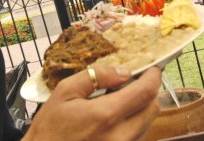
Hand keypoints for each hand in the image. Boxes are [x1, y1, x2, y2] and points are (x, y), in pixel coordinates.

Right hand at [23, 66, 160, 140]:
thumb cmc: (50, 128)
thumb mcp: (64, 93)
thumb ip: (95, 77)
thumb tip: (123, 71)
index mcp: (106, 115)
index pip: (146, 92)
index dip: (153, 77)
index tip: (152, 68)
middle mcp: (120, 136)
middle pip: (152, 108)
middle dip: (148, 92)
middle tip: (133, 83)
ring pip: (147, 123)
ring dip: (140, 108)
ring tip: (119, 101)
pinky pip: (138, 136)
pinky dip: (133, 123)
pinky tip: (114, 118)